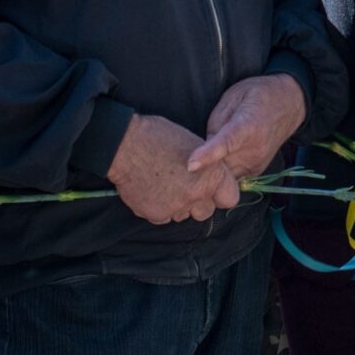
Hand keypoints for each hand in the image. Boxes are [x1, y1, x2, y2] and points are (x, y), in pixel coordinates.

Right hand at [109, 113, 226, 223]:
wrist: (124, 144)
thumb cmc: (159, 137)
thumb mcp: (194, 145)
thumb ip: (208, 167)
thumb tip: (212, 180)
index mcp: (212, 175)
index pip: (230, 198)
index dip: (220, 194)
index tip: (212, 190)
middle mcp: (197, 194)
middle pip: (206, 212)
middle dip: (197, 203)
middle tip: (182, 186)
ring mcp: (176, 207)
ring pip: (183, 215)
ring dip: (177, 205)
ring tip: (163, 184)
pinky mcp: (156, 215)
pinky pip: (163, 218)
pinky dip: (158, 208)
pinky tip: (150, 190)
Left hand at [186, 74, 307, 201]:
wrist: (290, 104)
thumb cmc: (258, 95)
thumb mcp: (232, 97)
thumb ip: (216, 124)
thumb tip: (205, 148)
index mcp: (247, 126)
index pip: (226, 143)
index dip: (208, 155)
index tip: (191, 165)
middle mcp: (255, 149)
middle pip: (220, 166)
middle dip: (202, 166)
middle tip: (185, 157)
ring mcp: (256, 163)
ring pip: (225, 178)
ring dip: (211, 173)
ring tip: (200, 160)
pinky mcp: (256, 171)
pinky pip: (232, 179)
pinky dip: (221, 175)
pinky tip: (215, 163)